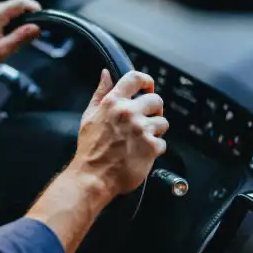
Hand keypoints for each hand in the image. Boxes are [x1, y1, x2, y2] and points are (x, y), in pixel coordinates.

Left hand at [0, 0, 41, 81]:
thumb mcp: (1, 51)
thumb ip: (20, 37)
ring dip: (14, 20)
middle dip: (24, 16)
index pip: (20, 2)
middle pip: (12, 5)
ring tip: (17, 37)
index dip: (33, 7)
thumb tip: (36, 28)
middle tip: (31, 31)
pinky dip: (4, 22)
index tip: (41, 17)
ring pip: (4, 10)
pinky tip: (2, 37)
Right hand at [70, 69, 168, 196]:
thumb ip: (100, 93)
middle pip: (156, 100)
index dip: (146, 81)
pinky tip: (141, 153)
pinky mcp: (151, 146)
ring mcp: (141, 129)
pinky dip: (154, 149)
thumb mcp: (89, 116)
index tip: (148, 87)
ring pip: (163, 122)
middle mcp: (128, 112)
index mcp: (112, 102)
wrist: (93, 177)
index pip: (135, 78)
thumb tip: (106, 74)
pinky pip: (162, 143)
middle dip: (153, 110)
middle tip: (146, 120)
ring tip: (141, 140)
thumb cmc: (90, 149)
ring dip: (155, 131)